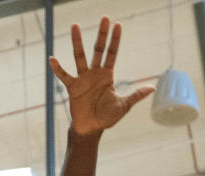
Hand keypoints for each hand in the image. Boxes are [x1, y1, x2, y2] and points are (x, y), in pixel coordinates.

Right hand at [49, 17, 153, 134]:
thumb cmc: (106, 117)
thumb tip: (152, 88)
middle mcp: (94, 73)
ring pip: (80, 57)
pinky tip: (52, 59)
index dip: (115, 40)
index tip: (118, 25)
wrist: (91, 129)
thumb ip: (135, 96)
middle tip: (105, 18)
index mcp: (107, 76)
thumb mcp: (123, 106)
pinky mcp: (72, 88)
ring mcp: (83, 79)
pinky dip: (58, 69)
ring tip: (75, 26)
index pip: (112, 54)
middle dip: (102, 34)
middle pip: (98, 49)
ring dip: (77, 42)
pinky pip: (64, 76)